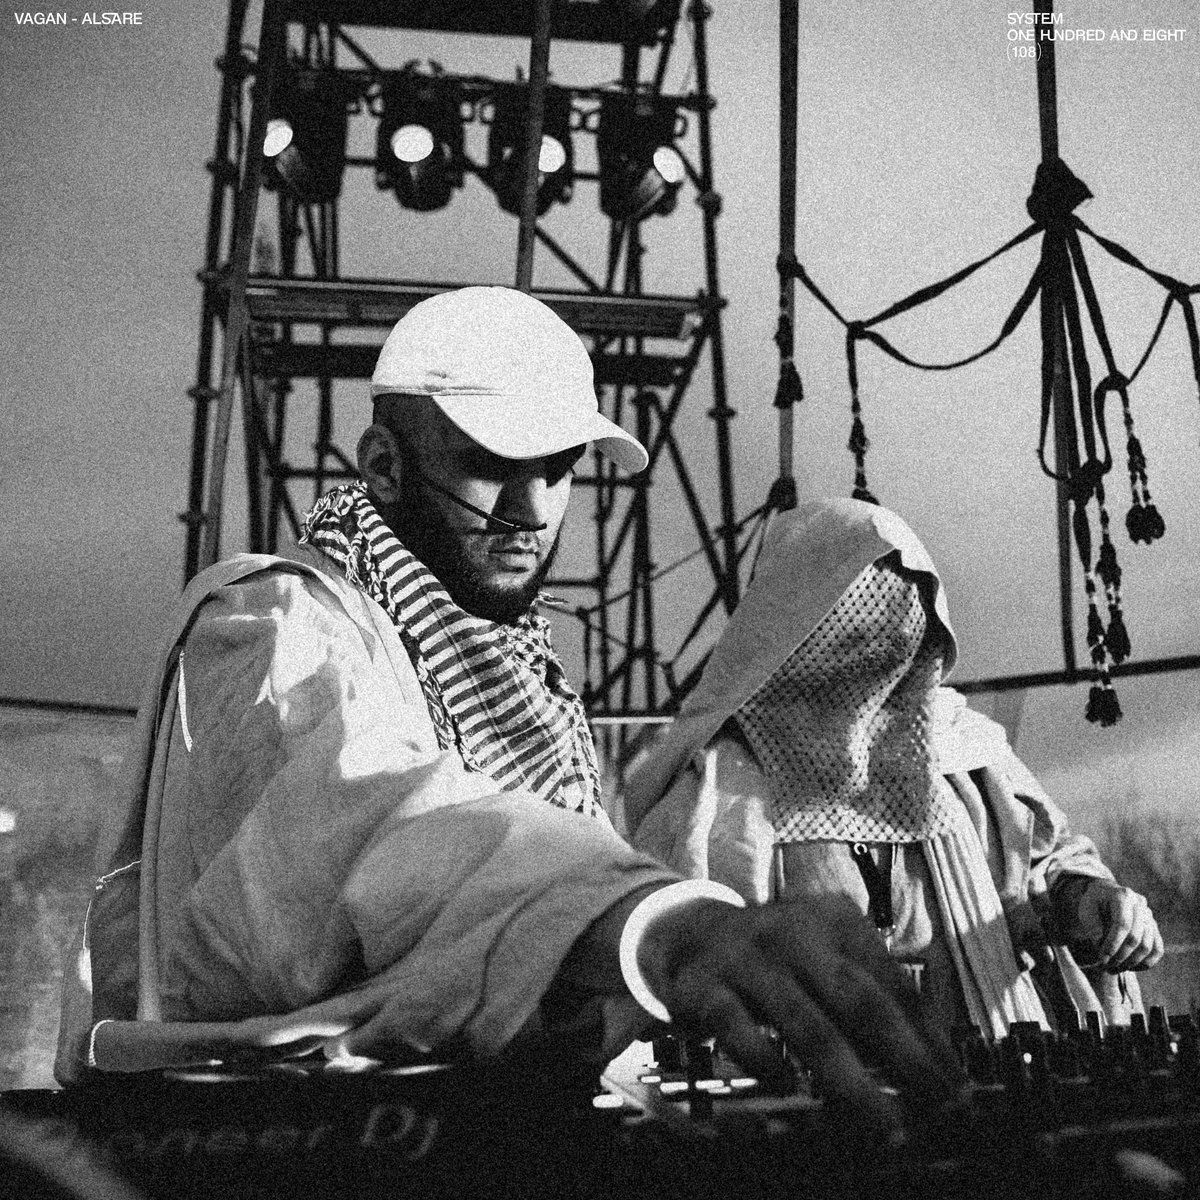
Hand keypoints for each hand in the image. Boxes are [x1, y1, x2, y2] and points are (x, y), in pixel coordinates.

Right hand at [635, 894, 965, 1139]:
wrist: (687, 931)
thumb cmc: (777, 955)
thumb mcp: (826, 955)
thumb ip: (873, 996)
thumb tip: (937, 1061)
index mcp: (835, 920)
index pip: (894, 984)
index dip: (930, 1039)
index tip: (958, 1088)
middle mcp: (795, 933)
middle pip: (860, 1001)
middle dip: (906, 1060)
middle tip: (941, 1108)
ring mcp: (748, 959)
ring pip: (807, 1024)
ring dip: (851, 1081)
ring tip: (885, 1125)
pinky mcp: (705, 988)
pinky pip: (738, 1030)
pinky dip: (767, 1061)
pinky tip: (788, 1086)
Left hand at [1074, 879, 1163, 972]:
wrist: (1106, 892)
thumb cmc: (1094, 902)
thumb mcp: (1086, 909)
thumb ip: (1092, 925)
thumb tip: (1101, 944)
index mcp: (1122, 895)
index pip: (1122, 924)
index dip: (1113, 943)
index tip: (1102, 958)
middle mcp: (1140, 904)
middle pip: (1136, 937)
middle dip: (1121, 955)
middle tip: (1107, 966)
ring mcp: (1150, 916)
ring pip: (1148, 946)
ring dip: (1132, 962)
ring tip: (1116, 968)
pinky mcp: (1154, 927)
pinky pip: (1157, 949)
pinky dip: (1147, 962)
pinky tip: (1132, 968)